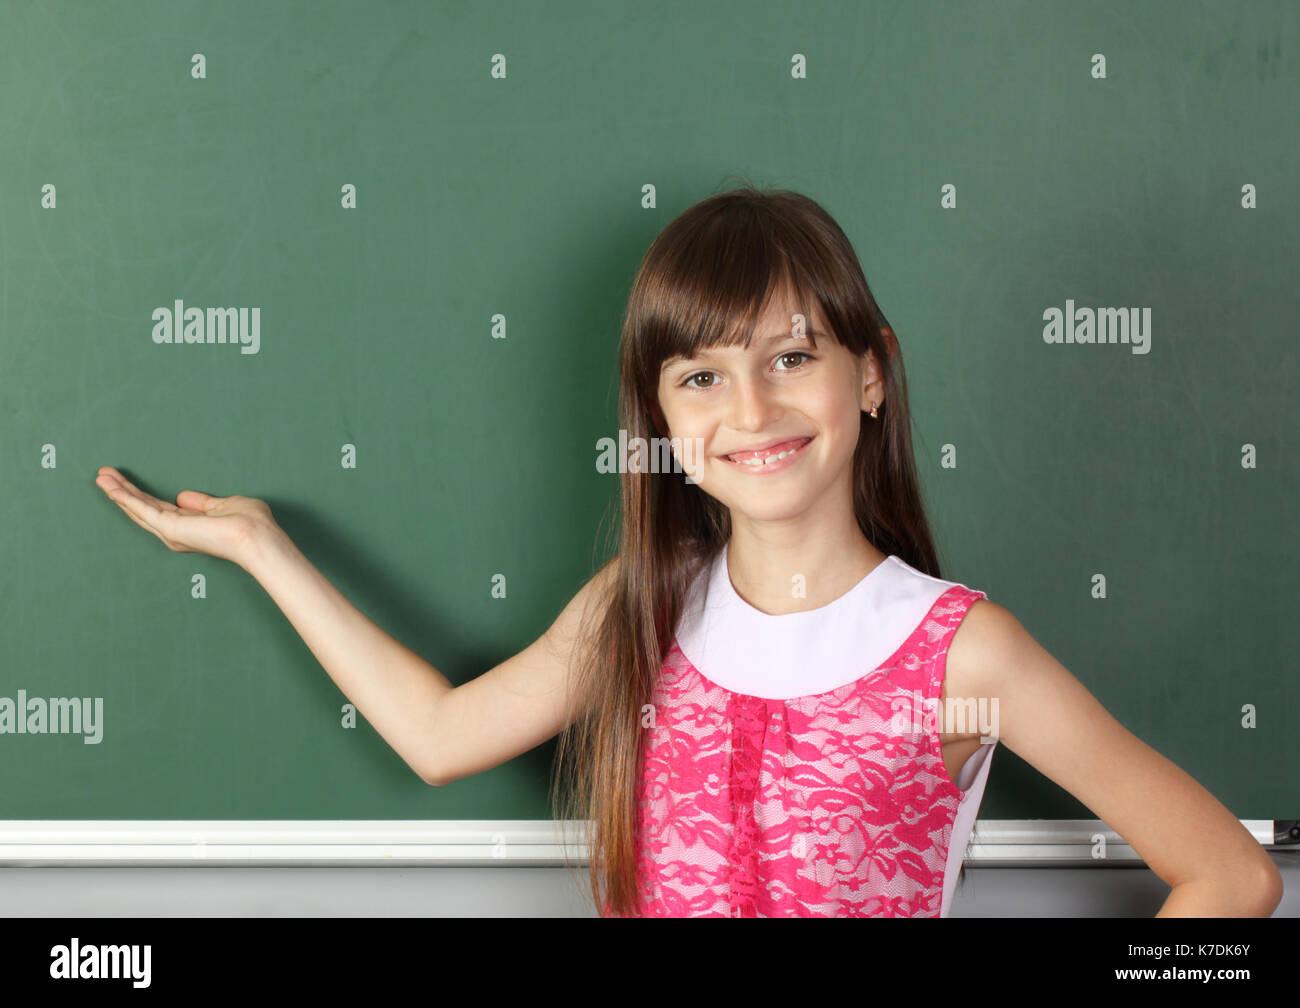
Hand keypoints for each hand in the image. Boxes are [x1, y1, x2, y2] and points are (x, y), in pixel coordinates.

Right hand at [94, 466, 275, 567]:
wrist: (256, 536)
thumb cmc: (250, 523)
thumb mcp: (224, 505)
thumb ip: (203, 503)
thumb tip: (184, 496)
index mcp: (190, 525)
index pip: (158, 507)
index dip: (140, 494)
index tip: (124, 481)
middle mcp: (177, 531)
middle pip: (143, 507)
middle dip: (122, 491)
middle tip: (103, 474)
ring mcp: (172, 531)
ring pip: (138, 508)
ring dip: (118, 492)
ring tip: (101, 477)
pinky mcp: (170, 528)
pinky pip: (142, 509)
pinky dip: (126, 498)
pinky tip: (111, 488)